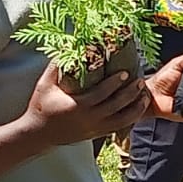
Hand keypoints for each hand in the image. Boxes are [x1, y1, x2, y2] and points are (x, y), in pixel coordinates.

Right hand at [22, 65, 151, 145]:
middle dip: (130, 94)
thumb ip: (56, 66)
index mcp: (78, 107)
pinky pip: (117, 128)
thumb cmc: (40, 106)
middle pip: (116, 107)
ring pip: (121, 121)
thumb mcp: (45, 84)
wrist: (37, 134)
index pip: (102, 94)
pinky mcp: (95, 135)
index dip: (115, 83)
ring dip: (135, 109)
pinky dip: (129, 119)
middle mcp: (89, 120)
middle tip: (140, 81)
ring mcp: (94, 129)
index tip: (125, 72)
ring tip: (144, 97)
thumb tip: (67, 46)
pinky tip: (136, 110)